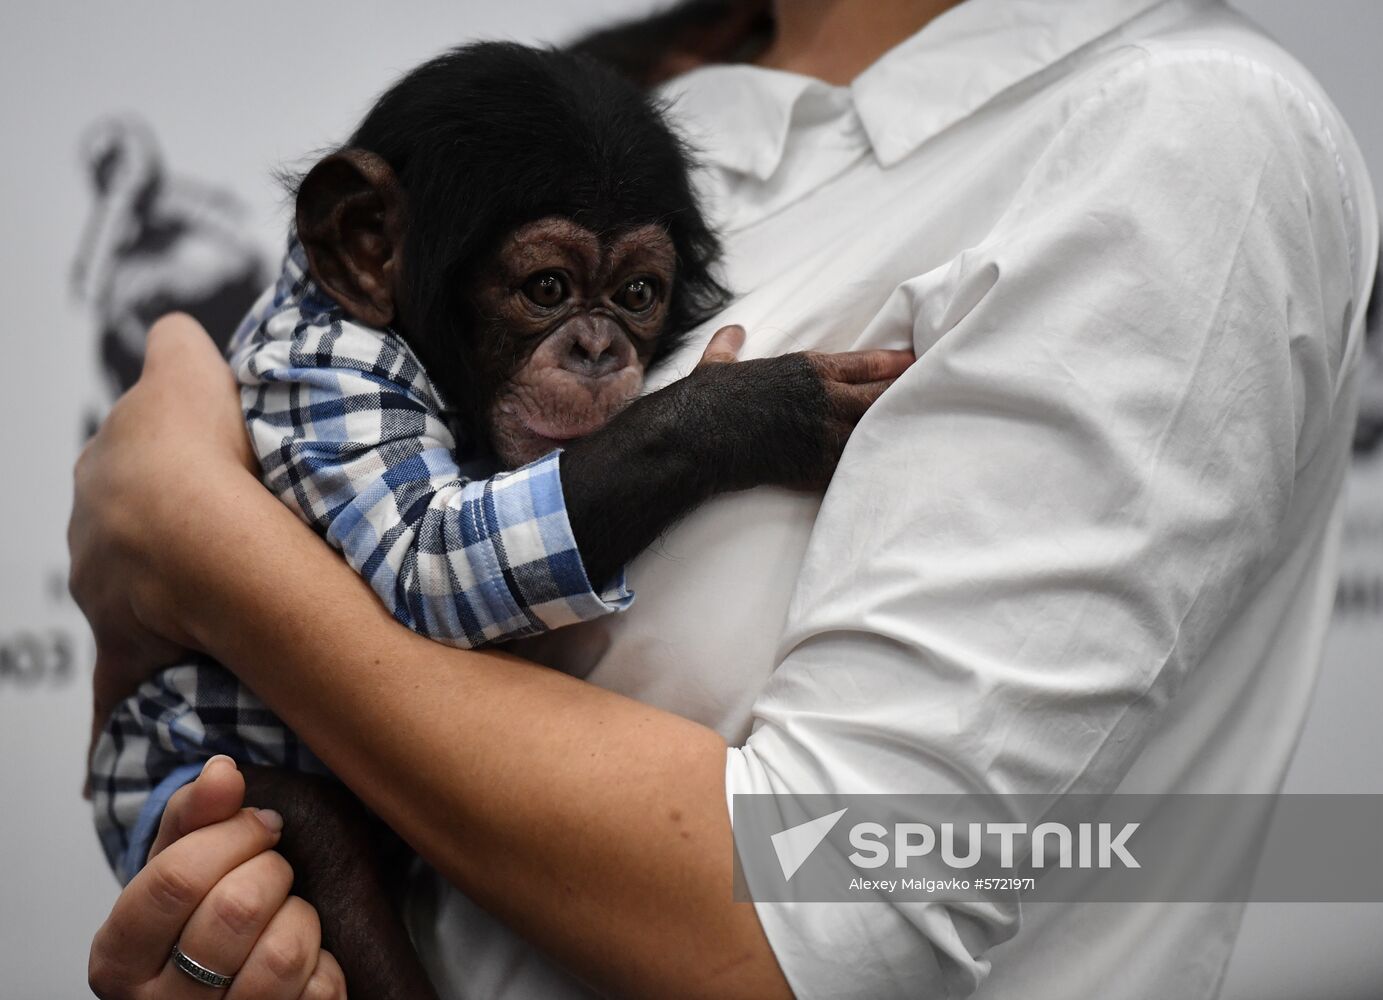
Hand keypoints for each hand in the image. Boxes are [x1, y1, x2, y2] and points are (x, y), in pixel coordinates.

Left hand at [69, 313, 255, 736]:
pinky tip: (132, 730)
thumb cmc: (198, 452)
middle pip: (129, 522)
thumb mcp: (189, 370)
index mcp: (108, 464)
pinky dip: (127, 705)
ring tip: (222, 594)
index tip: (213, 464)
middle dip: (165, 526)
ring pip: (130, 589)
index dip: (177, 455)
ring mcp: (106, 589)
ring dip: (163, 592)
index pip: (135, 454)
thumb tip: (173, 333)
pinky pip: (124, 682)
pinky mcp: (128, 649)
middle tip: (229, 529)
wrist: (192, 534)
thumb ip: (176, 347)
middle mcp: (93, 526)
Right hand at [89, 756, 346, 998]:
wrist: (222, 985)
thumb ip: (196, 811)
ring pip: (282, 955)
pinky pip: (319, 988)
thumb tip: (222, 770)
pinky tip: (302, 956)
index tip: (261, 824)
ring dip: (300, 915)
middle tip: (272, 870)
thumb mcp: (178, 861)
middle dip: (271, 870)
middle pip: (236, 909)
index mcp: (117, 958)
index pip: (176, 879)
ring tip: (285, 912)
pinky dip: (323, 959)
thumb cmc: (197, 912)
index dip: (234, 835)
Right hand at [689, 324, 914, 489]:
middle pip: (882, 396)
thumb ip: (730, 347)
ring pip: (875, 429)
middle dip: (908, 394)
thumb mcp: (718, 363)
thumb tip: (732, 332)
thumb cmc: (706, 400)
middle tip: (935, 392)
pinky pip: (856, 465)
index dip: (896, 364)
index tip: (916, 362)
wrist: (696, 438)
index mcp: (808, 369)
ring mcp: (824, 435)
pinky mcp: (816, 467)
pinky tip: (892, 465)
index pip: (868, 364)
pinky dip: (874, 464)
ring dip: (896, 428)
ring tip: (924, 429)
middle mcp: (825, 399)